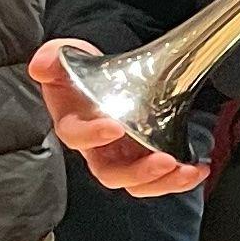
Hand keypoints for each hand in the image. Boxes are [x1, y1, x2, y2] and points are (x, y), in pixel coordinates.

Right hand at [30, 39, 210, 195]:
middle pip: (111, 172)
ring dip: (164, 181)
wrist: (103, 76)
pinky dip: (179, 177)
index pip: (76, 136)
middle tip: (164, 160)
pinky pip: (159, 177)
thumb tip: (41, 65)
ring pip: (138, 182)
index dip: (92, 135)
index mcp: (74, 125)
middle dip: (138, 172)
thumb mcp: (64, 59)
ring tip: (188, 171)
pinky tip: (198, 168)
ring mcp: (122, 156)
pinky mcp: (145, 156)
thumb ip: (52, 60)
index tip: (114, 127)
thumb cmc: (81, 73)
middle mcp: (97, 148)